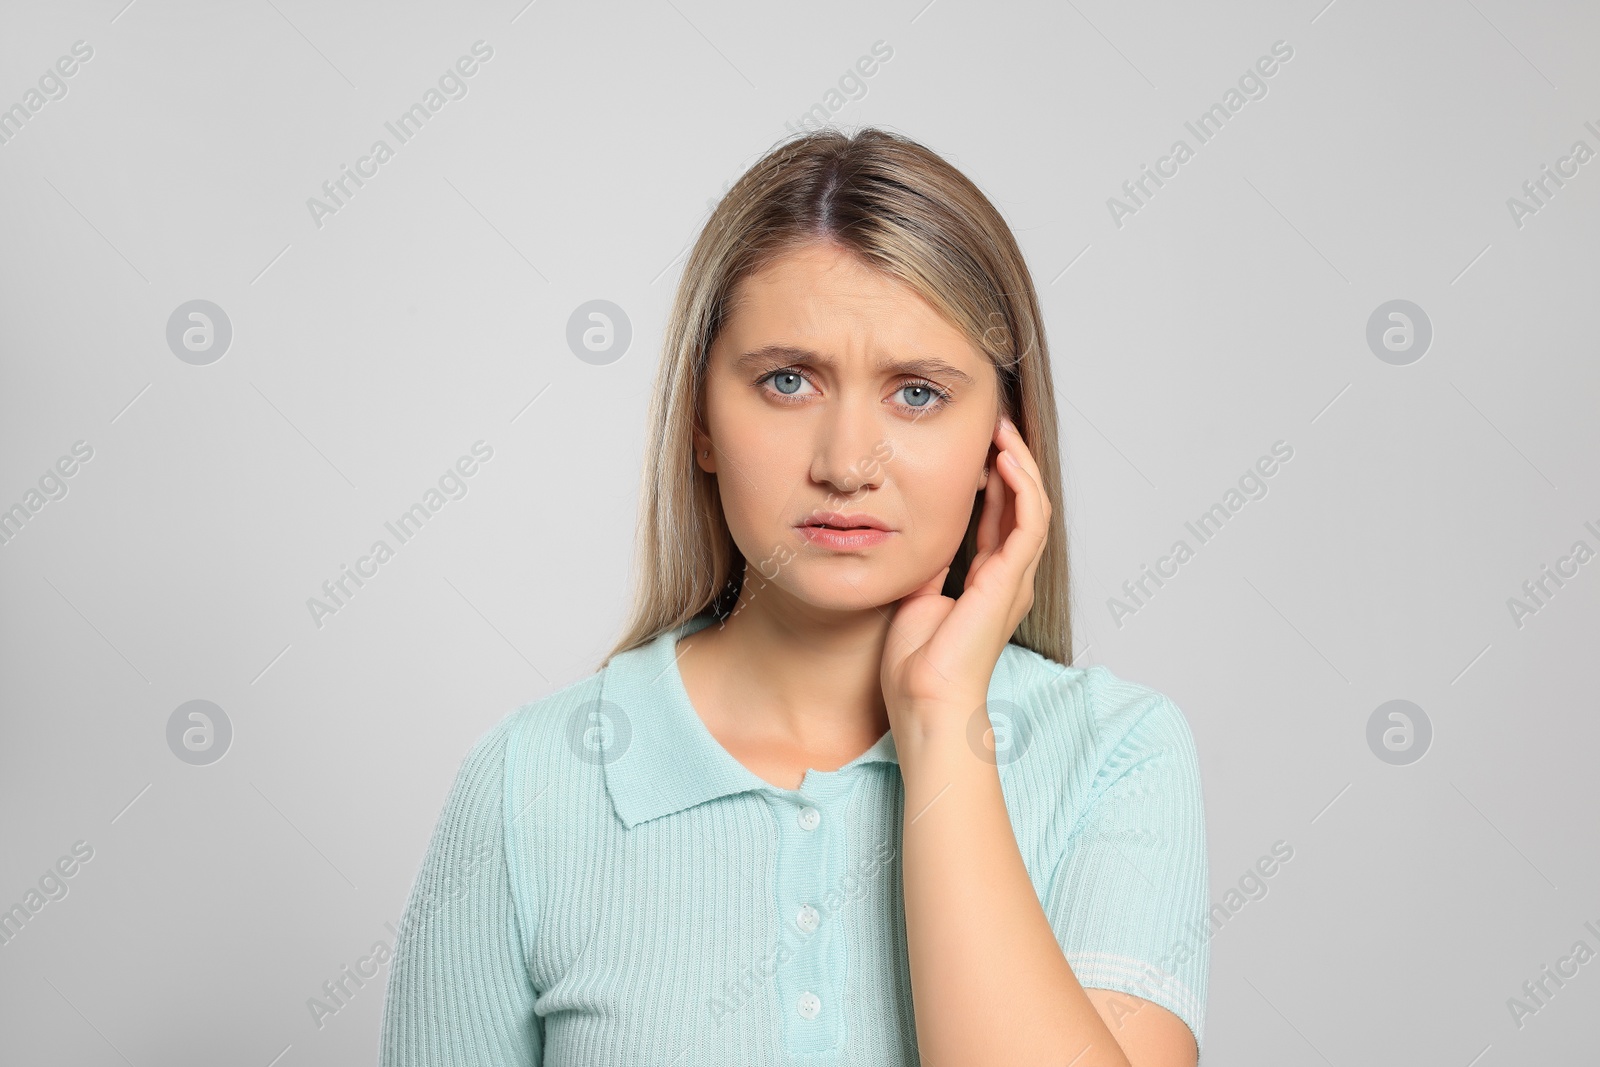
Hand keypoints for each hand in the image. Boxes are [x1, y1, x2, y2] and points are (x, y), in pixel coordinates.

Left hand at [880, 414, 1051, 731]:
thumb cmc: (916, 665)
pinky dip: (1022, 488)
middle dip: (1010, 463)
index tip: (975, 446)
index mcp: (987, 584)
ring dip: (1021, 466)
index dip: (992, 481)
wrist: (925, 699)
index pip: (998, 519)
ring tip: (1004, 431)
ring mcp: (1014, 579)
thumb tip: (910, 532)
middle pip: (1020, 507)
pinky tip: (1005, 461)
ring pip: (1032, 508)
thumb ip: (924, 565)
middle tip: (995, 426)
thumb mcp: (915, 596)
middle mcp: (1008, 579)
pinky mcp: (1011, 580)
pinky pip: (1029, 523)